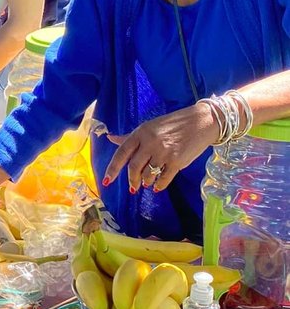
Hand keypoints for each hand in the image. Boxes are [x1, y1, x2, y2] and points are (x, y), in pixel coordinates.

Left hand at [103, 102, 218, 192]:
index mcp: (141, 132)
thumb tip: (110, 138)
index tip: (107, 181)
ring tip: (148, 182)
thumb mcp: (149, 126)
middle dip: (132, 180)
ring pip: (148, 175)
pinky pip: (163, 179)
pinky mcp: (177, 161)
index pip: (122, 152)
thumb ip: (130, 136)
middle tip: (133, 187)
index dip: (113, 168)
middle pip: (134, 168)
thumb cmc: (173, 124)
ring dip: (146, 182)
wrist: (201, 122)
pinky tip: (158, 186)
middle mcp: (150, 142)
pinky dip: (159, 185)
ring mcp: (164, 152)